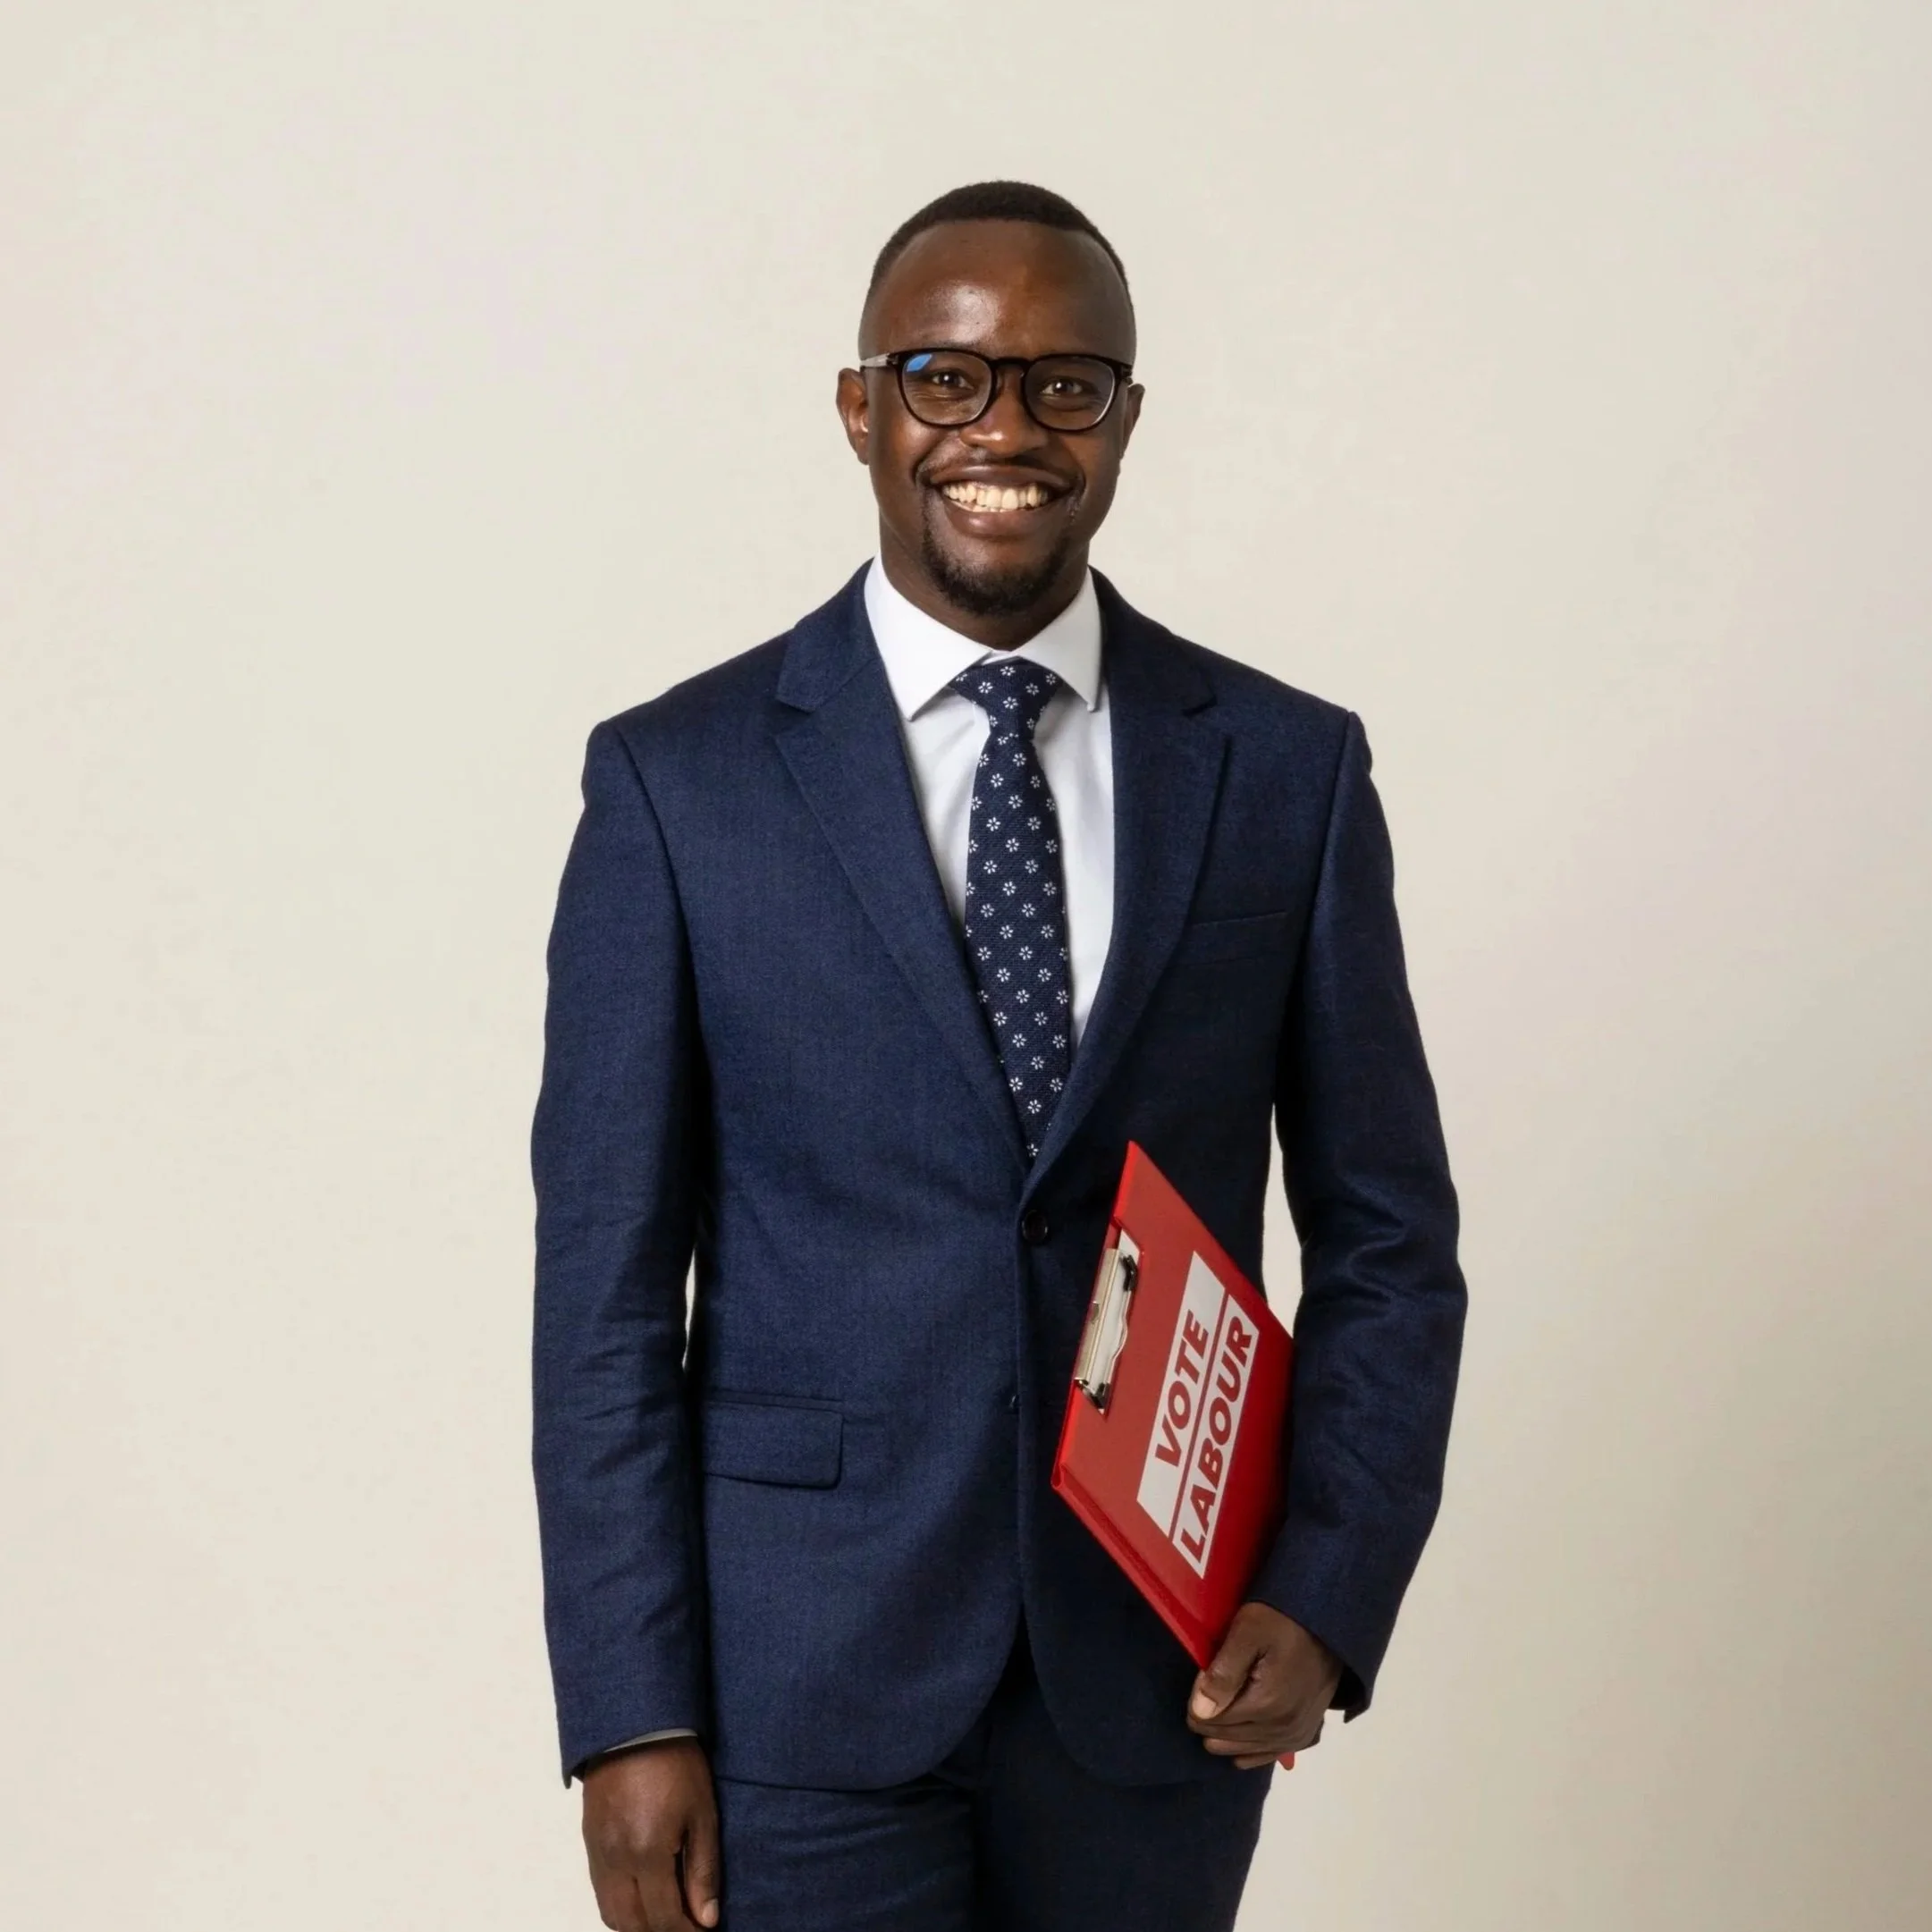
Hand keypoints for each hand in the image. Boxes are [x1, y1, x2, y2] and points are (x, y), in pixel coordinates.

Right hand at [580, 1737, 720, 1929]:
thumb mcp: (702, 1814)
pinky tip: (641, 1896)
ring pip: (611, 1914)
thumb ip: (703, 1871)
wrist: (634, 1725)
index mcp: (647, 1853)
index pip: (664, 1919)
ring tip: (664, 1913)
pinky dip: (620, 1906)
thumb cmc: (676, 1764)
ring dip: (636, 1924)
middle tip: (685, 1923)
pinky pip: (600, 1891)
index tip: (704, 1929)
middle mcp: (616, 1861)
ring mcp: (598, 1853)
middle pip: (632, 1925)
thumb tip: (706, 1919)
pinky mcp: (589, 1842)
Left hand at [1187, 1602, 1343, 1768]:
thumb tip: (1200, 1713)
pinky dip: (1249, 1747)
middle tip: (1213, 1687)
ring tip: (1227, 1702)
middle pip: (1223, 1739)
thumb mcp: (1246, 1632)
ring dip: (1227, 1733)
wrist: (1326, 1623)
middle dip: (1209, 1717)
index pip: (1209, 1722)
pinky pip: (1266, 1755)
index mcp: (1266, 1706)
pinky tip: (1241, 1735)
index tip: (1204, 1675)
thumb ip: (1222, 1674)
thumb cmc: (1281, 1621)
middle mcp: (1282, 1730)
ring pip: (1242, 1751)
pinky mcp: (1304, 1736)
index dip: (1197, 1699)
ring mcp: (1295, 1737)